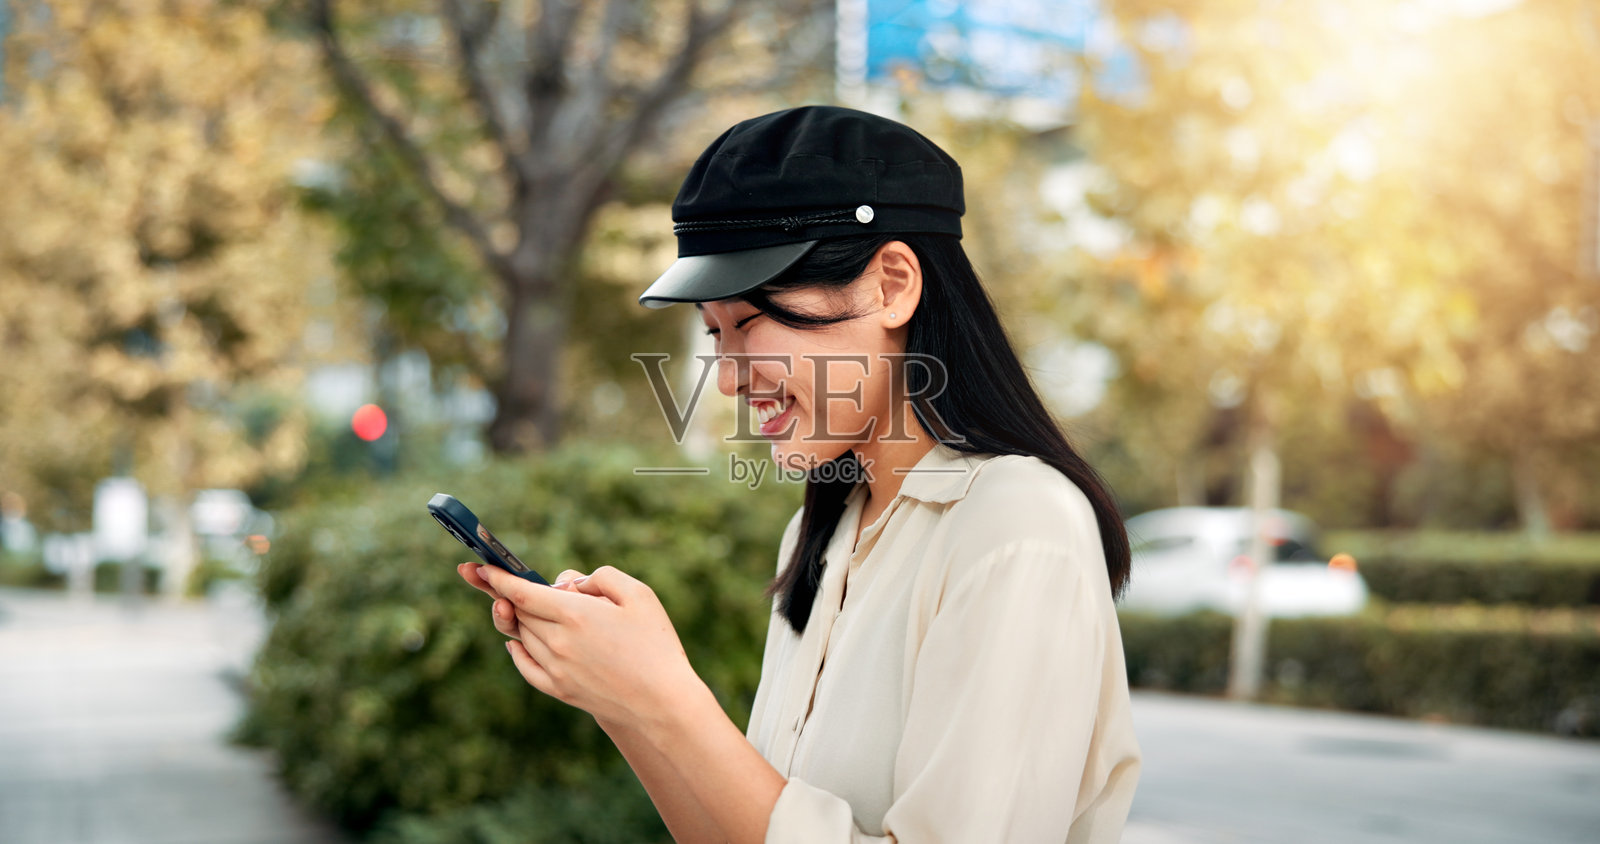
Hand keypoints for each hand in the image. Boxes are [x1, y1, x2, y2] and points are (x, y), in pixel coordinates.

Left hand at [472, 563, 704, 731]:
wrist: (663, 704)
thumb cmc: (656, 644)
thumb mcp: (639, 595)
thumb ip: (601, 577)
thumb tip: (569, 584)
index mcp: (576, 614)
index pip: (522, 592)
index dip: (498, 579)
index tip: (480, 569)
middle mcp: (558, 642)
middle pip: (520, 611)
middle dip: (504, 594)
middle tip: (491, 581)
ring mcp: (556, 669)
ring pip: (523, 635)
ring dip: (518, 618)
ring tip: (521, 606)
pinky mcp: (559, 690)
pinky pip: (526, 666)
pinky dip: (517, 651)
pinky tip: (517, 643)